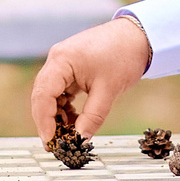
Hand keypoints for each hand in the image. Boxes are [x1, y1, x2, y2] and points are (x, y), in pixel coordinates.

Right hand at [27, 16, 153, 139]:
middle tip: (54, 145)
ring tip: (67, 136)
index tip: (50, 141)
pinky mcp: (70, 68)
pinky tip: (73, 121)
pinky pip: (60, 91)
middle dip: (47, 121)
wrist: (137, 35)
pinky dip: (64, 107)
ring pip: (50, 95)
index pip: (43, 95)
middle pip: (42, 95)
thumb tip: (80, 139)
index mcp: (61, 61)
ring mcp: (62, 63)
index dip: (44, 120)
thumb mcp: (109, 90)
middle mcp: (57, 60)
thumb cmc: (123, 55)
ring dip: (56, 115)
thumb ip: (93, 116)